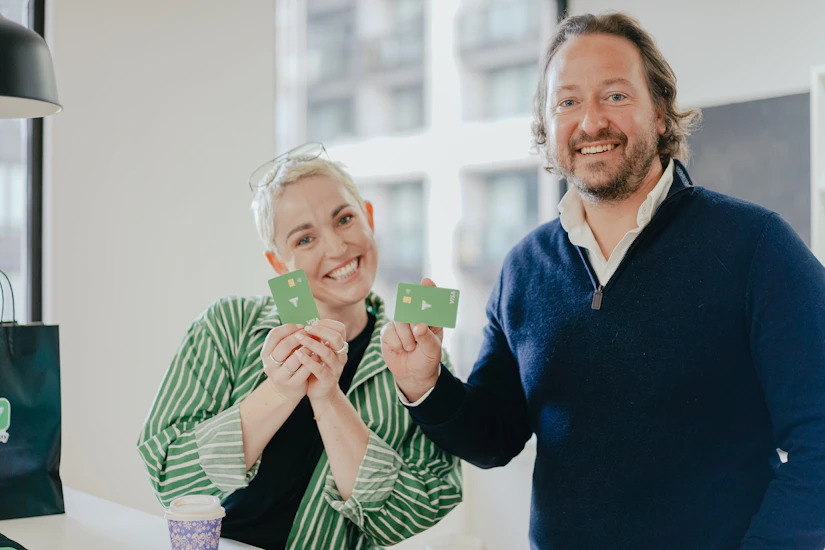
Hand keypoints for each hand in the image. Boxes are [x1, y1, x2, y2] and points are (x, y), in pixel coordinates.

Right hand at [260, 323, 311, 403]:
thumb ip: (288, 339)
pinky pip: (304, 370)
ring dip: (307, 348)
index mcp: (265, 354)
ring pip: (295, 358)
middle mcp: (269, 365)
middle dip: (299, 337)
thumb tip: (303, 322)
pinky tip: (318, 355)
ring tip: (316, 343)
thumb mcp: (282, 353)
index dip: (288, 328)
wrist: (287, 390)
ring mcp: (280, 376)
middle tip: (310, 333)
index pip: (274, 335)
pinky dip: (312, 361)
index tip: (301, 326)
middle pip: (284, 345)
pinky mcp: (292, 384)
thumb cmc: (286, 364)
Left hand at [291, 319, 347, 407]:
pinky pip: (319, 369)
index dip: (327, 324)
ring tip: (299, 338)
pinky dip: (308, 360)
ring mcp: (336, 369)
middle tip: (306, 329)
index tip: (312, 323)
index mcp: (339, 347)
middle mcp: (340, 356)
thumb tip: (304, 322)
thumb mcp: (319, 352)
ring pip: (327, 353)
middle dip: (320, 331)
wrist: (321, 393)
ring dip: (312, 343)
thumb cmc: (317, 368)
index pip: (340, 329)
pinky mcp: (328, 380)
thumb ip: (316, 339)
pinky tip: (298, 354)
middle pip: (336, 338)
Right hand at [381, 278, 442, 401]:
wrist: (413, 375)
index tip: (427, 282)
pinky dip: (397, 343)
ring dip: (406, 337)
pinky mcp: (388, 331)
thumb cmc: (427, 359)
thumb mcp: (433, 349)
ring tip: (411, 347)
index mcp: (430, 318)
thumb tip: (419, 326)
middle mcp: (415, 317)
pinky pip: (390, 331)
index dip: (428, 289)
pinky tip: (401, 349)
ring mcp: (400, 323)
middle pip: (411, 306)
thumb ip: (427, 337)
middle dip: (413, 318)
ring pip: (400, 320)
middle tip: (418, 331)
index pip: (430, 300)